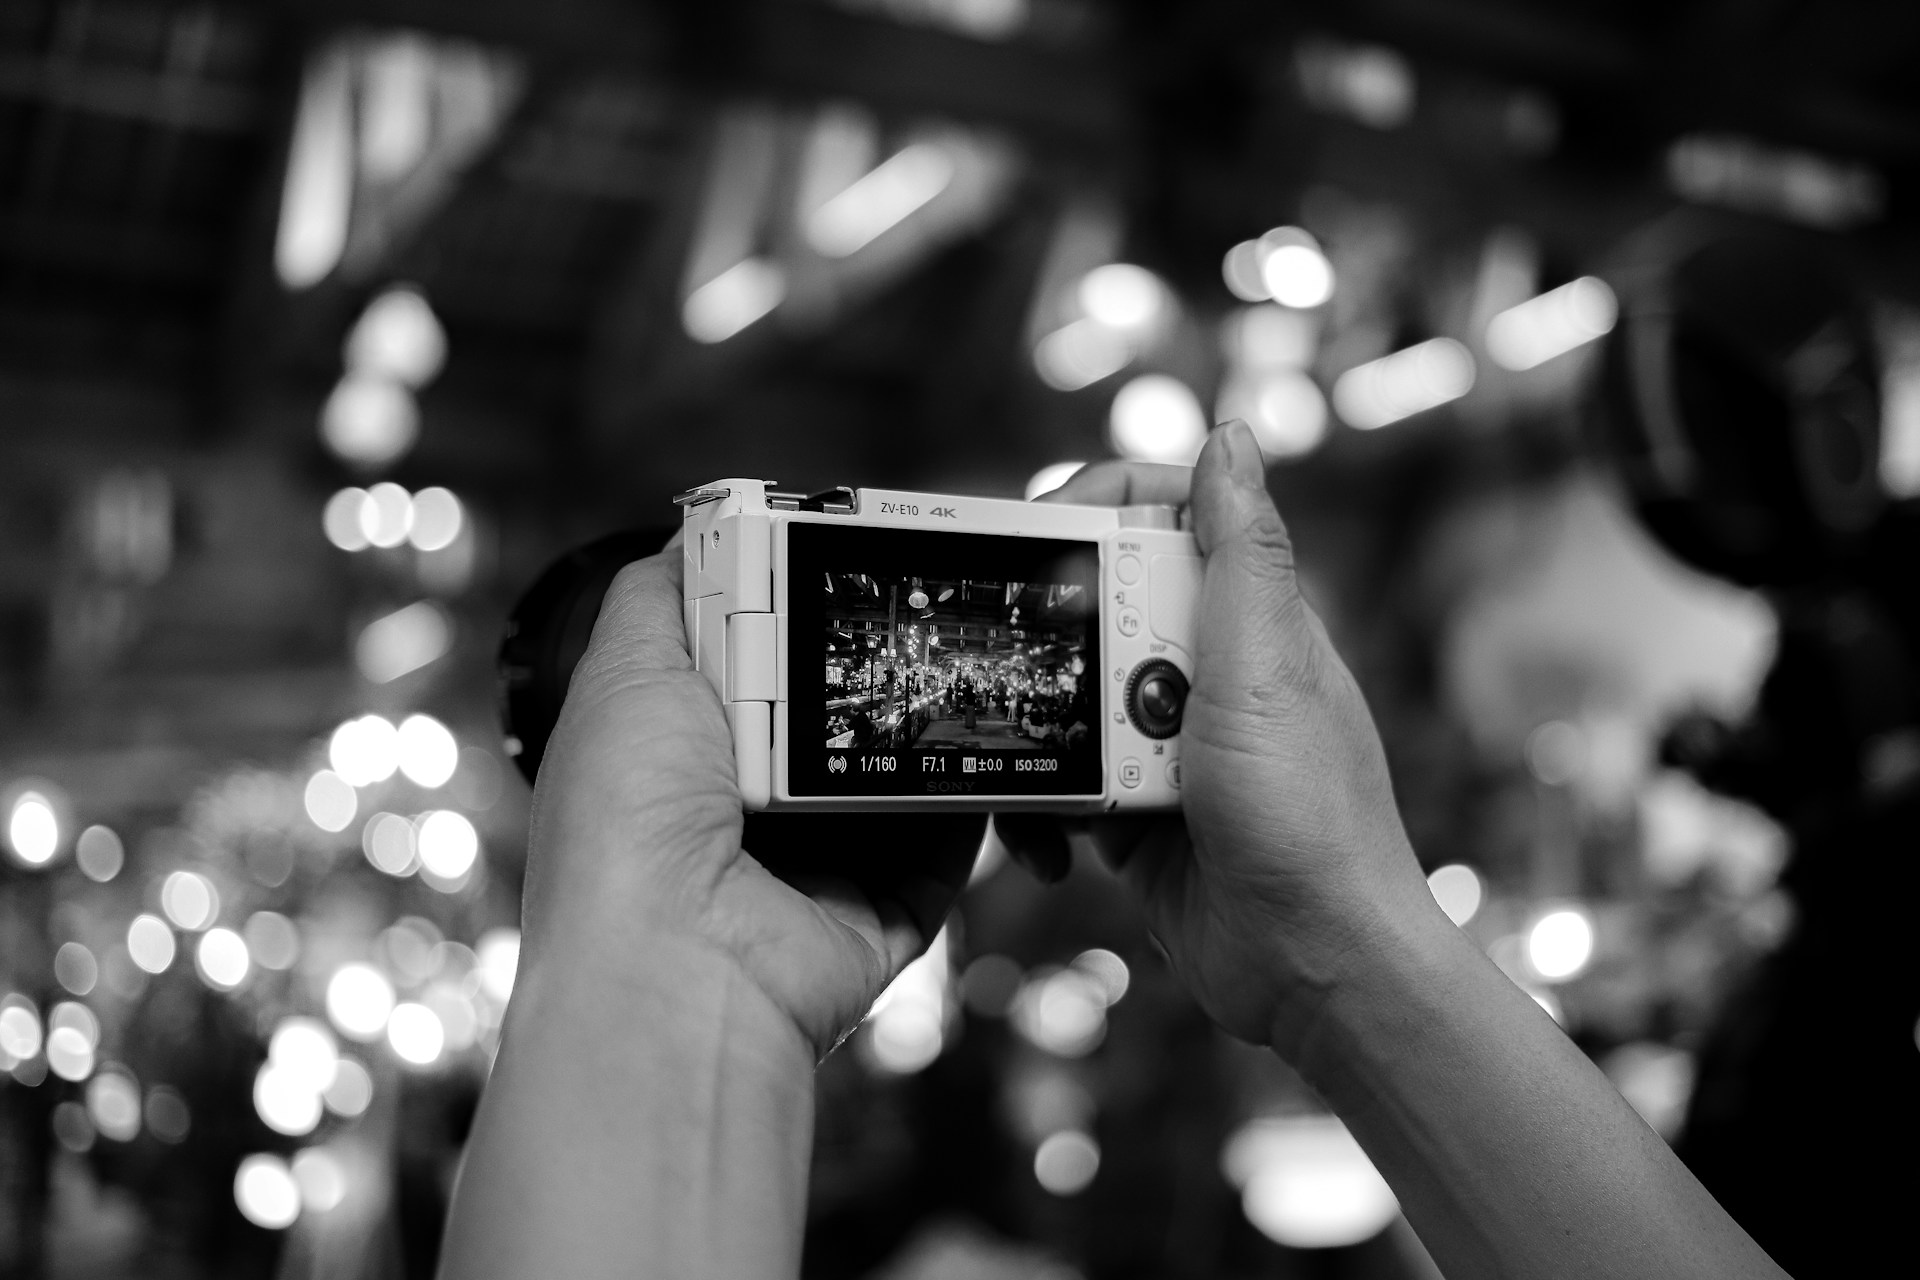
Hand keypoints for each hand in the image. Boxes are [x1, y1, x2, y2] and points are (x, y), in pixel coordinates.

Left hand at [522, 538, 978, 1059]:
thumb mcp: (625, 671)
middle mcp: (757, 809)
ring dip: (944, 724)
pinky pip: (953, 839)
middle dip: (890, 663)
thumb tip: (700, 529)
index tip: (870, 560)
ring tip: (981, 660)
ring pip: (909, 770)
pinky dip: (980, 795)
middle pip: (848, 711)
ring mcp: (828, 863)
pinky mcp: (889, 907)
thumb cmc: (628, 819)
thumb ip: (664, 595)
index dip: (812, 612)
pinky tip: (997, 741)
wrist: (674, 961)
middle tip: (945, 603)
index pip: (767, 665)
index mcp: (691, 753)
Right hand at [1000, 422, 1434, 1049]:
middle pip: (1098, 607)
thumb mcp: (1268, 668)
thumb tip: (1227, 435)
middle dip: (1055, 641)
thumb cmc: (1307, 818)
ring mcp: (1172, 746)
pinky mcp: (1138, 815)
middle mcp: (1212, 673)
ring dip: (1048, 738)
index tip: (1039, 527)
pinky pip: (1066, 781)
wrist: (1310, 967)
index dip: (1096, 505)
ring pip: (1071, 699)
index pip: (1165, 518)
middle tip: (1026, 671)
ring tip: (1059, 783)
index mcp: (1252, 621)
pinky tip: (1054, 846)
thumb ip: (1242, 553)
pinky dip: (1045, 808)